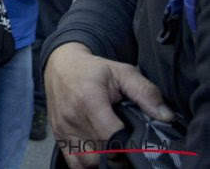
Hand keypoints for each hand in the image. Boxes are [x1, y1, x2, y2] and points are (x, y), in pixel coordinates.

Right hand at [45, 43, 173, 167]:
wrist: (60, 65)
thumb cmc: (93, 69)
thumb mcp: (122, 72)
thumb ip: (145, 92)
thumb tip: (166, 116)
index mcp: (89, 100)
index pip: (112, 137)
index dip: (129, 144)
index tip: (138, 142)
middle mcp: (73, 117)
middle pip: (101, 153)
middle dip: (119, 155)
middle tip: (128, 145)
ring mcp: (63, 128)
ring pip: (87, 162)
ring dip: (103, 160)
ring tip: (114, 149)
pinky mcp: (58, 135)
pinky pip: (73, 162)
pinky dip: (86, 163)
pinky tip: (98, 153)